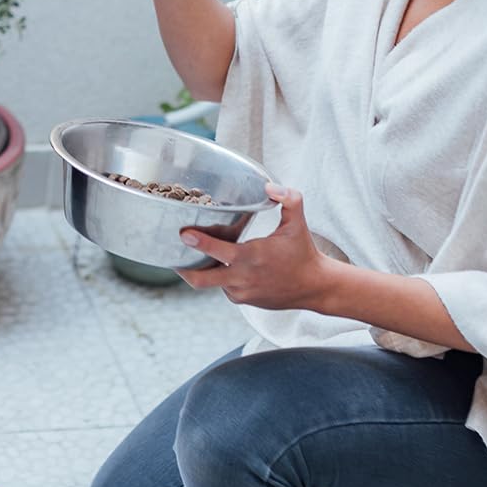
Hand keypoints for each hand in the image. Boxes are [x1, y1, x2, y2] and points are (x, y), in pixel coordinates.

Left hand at [179, 183, 332, 310]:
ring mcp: (241, 292)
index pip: (217, 251)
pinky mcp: (243, 301)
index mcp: (252, 257)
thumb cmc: (303, 252)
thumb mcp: (297, 223)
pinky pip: (223, 288)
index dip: (198, 242)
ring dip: (203, 268)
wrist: (315, 287)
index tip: (183, 233)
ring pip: (211, 282)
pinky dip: (219, 276)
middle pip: (201, 278)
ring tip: (194, 252)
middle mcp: (242, 278)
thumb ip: (288, 199)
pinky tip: (219, 262)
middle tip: (172, 253)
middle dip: (182, 268)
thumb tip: (268, 185)